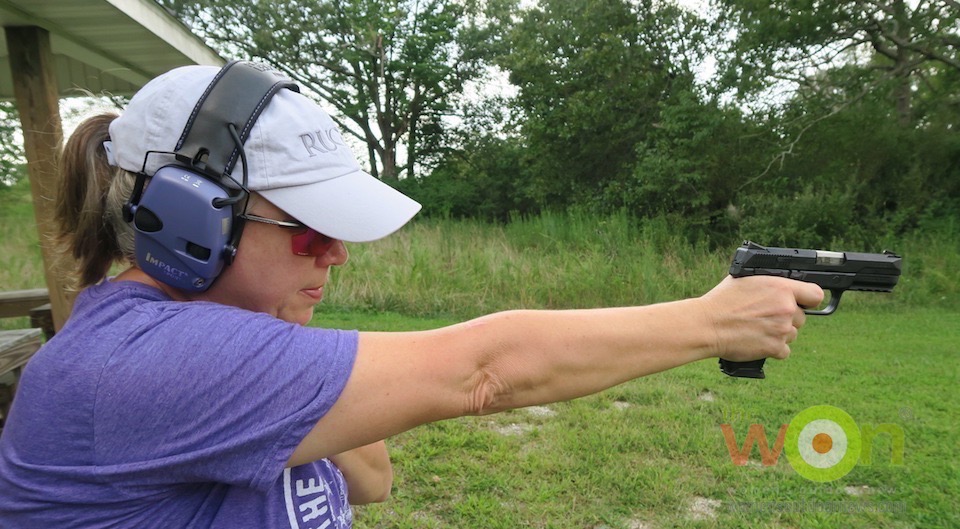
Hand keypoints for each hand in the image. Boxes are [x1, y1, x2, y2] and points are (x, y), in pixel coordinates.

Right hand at [699, 275, 823, 361]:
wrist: (707, 326)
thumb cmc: (721, 302)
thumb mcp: (745, 280)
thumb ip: (768, 283)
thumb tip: (777, 285)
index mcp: (781, 288)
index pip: (815, 295)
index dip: (808, 299)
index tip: (802, 303)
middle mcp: (786, 308)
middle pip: (801, 318)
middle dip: (786, 318)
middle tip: (764, 317)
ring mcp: (782, 330)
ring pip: (792, 334)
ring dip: (779, 334)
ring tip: (757, 329)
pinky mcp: (775, 348)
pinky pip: (784, 351)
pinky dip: (773, 349)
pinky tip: (757, 342)